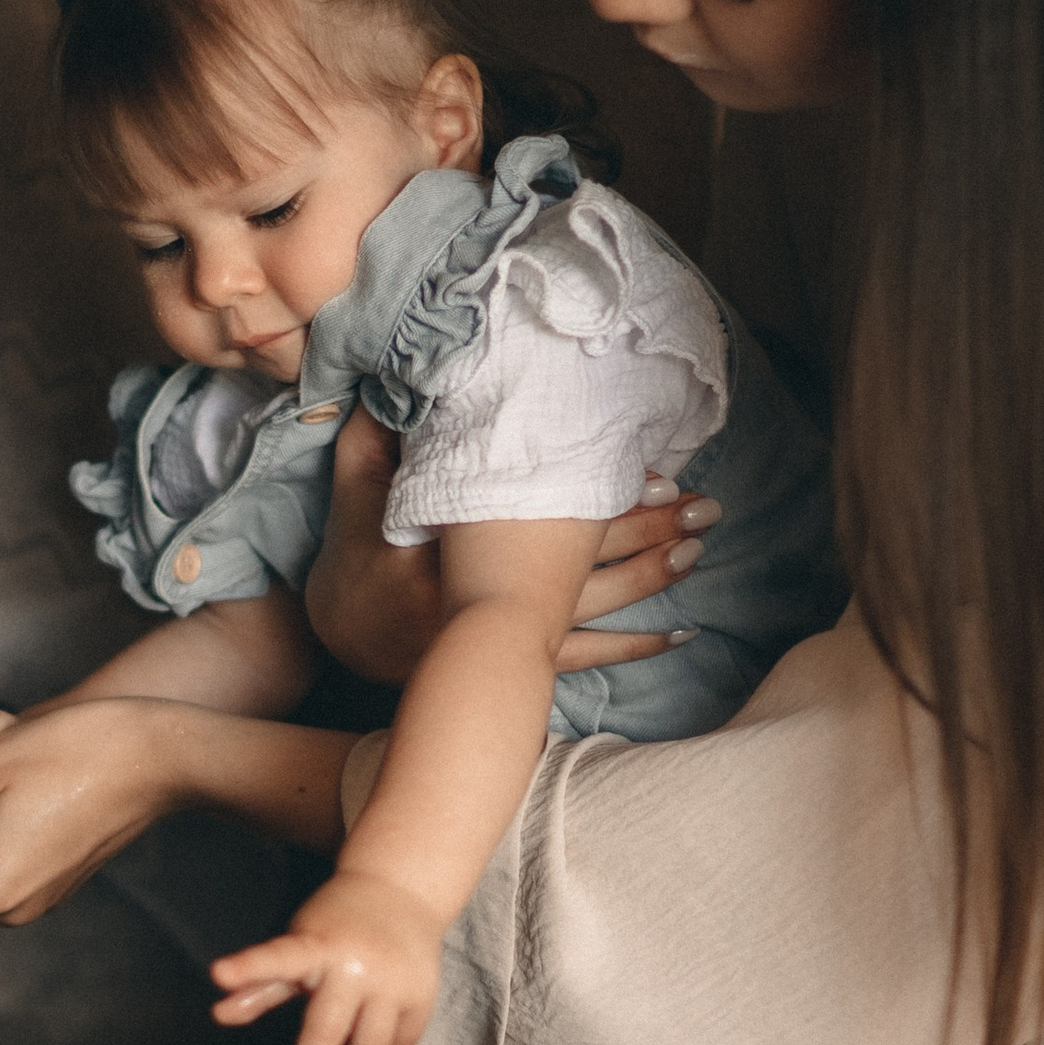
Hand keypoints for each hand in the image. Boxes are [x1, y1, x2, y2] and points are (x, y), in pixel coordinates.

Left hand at [210, 867, 446, 1044]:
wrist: (403, 890)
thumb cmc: (337, 923)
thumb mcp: (298, 942)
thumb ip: (262, 983)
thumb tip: (219, 1015)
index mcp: (319, 945)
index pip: (280, 957)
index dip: (249, 968)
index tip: (218, 973)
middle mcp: (357, 965)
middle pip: (328, 1032)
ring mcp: (394, 983)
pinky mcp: (422, 997)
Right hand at [305, 410, 720, 682]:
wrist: (341, 636)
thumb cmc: (352, 556)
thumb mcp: (353, 493)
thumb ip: (374, 438)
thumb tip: (398, 379)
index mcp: (446, 554)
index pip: (534, 519)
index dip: (595, 497)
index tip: (648, 474)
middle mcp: (479, 603)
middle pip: (579, 563)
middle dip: (646, 531)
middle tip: (702, 505)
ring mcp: (497, 641)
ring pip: (591, 608)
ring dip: (650, 578)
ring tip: (698, 547)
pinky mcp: (510, 666)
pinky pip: (584, 658)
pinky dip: (633, 648)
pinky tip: (678, 633)